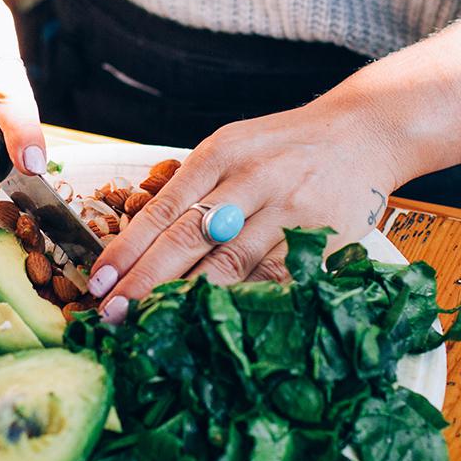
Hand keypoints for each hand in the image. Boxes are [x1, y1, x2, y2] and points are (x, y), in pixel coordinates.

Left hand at [86, 92, 406, 321]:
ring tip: (152, 326)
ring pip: (231, 266)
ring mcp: (290, 212)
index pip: (164, 208)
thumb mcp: (232, 147)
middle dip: (145, 281)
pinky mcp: (321, 241)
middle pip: (190, 240)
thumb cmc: (283, 147)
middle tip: (112, 314)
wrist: (363, 134)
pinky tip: (213, 325)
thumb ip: (193, 187)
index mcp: (222, 154)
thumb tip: (138, 245)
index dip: (128, 248)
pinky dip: (241, 305)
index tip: (98, 281)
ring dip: (187, 301)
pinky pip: (274, 281)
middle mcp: (254, 180)